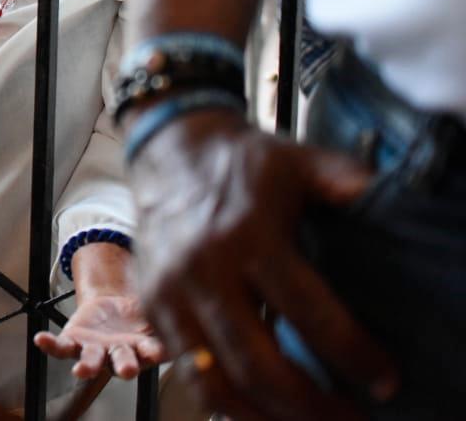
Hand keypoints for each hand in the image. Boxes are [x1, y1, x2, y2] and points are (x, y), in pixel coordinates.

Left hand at [37, 293, 164, 380]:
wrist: (117, 306)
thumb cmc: (140, 314)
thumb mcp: (155, 309)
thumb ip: (164, 308)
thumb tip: (180, 295)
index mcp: (144, 349)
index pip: (153, 353)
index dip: (156, 352)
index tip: (158, 351)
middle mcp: (120, 355)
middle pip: (122, 364)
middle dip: (125, 367)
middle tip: (128, 370)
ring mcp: (96, 351)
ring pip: (91, 361)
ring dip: (87, 367)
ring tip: (81, 371)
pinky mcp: (75, 341)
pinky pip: (61, 347)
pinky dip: (50, 345)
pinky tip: (40, 340)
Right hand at [130, 109, 397, 419]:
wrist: (168, 150)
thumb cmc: (241, 163)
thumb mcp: (298, 161)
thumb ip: (345, 181)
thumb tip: (392, 200)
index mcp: (247, 234)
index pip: (307, 312)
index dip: (351, 355)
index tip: (384, 380)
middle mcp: (203, 269)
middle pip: (258, 364)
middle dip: (311, 405)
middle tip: (351, 417)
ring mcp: (171, 293)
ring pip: (216, 381)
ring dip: (266, 416)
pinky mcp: (152, 307)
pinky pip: (186, 372)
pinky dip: (225, 401)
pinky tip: (260, 408)